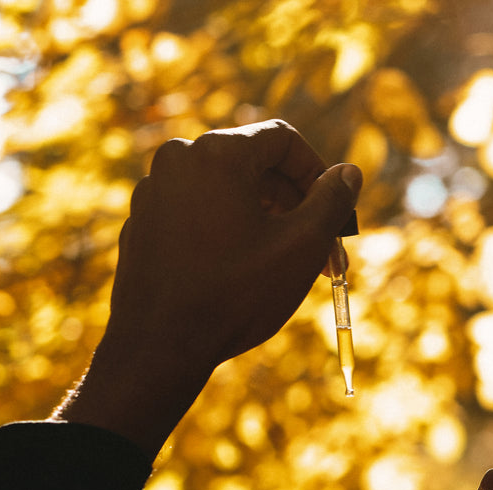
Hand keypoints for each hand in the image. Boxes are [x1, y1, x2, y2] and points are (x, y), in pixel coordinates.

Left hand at [56, 120, 360, 456]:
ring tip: (286, 263)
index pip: (283, 139)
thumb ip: (332, 201)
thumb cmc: (235, 295)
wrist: (159, 346)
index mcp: (217, 153)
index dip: (319, 172)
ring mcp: (154, 190)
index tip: (336, 209)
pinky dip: (227, 230)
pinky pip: (196, 212)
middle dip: (294, 203)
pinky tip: (242, 272)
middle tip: (322, 248)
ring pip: (225, 190)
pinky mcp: (143, 221)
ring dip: (263, 219)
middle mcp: (178, 159)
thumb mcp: (301, 247)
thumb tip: (349, 173)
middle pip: (253, 164)